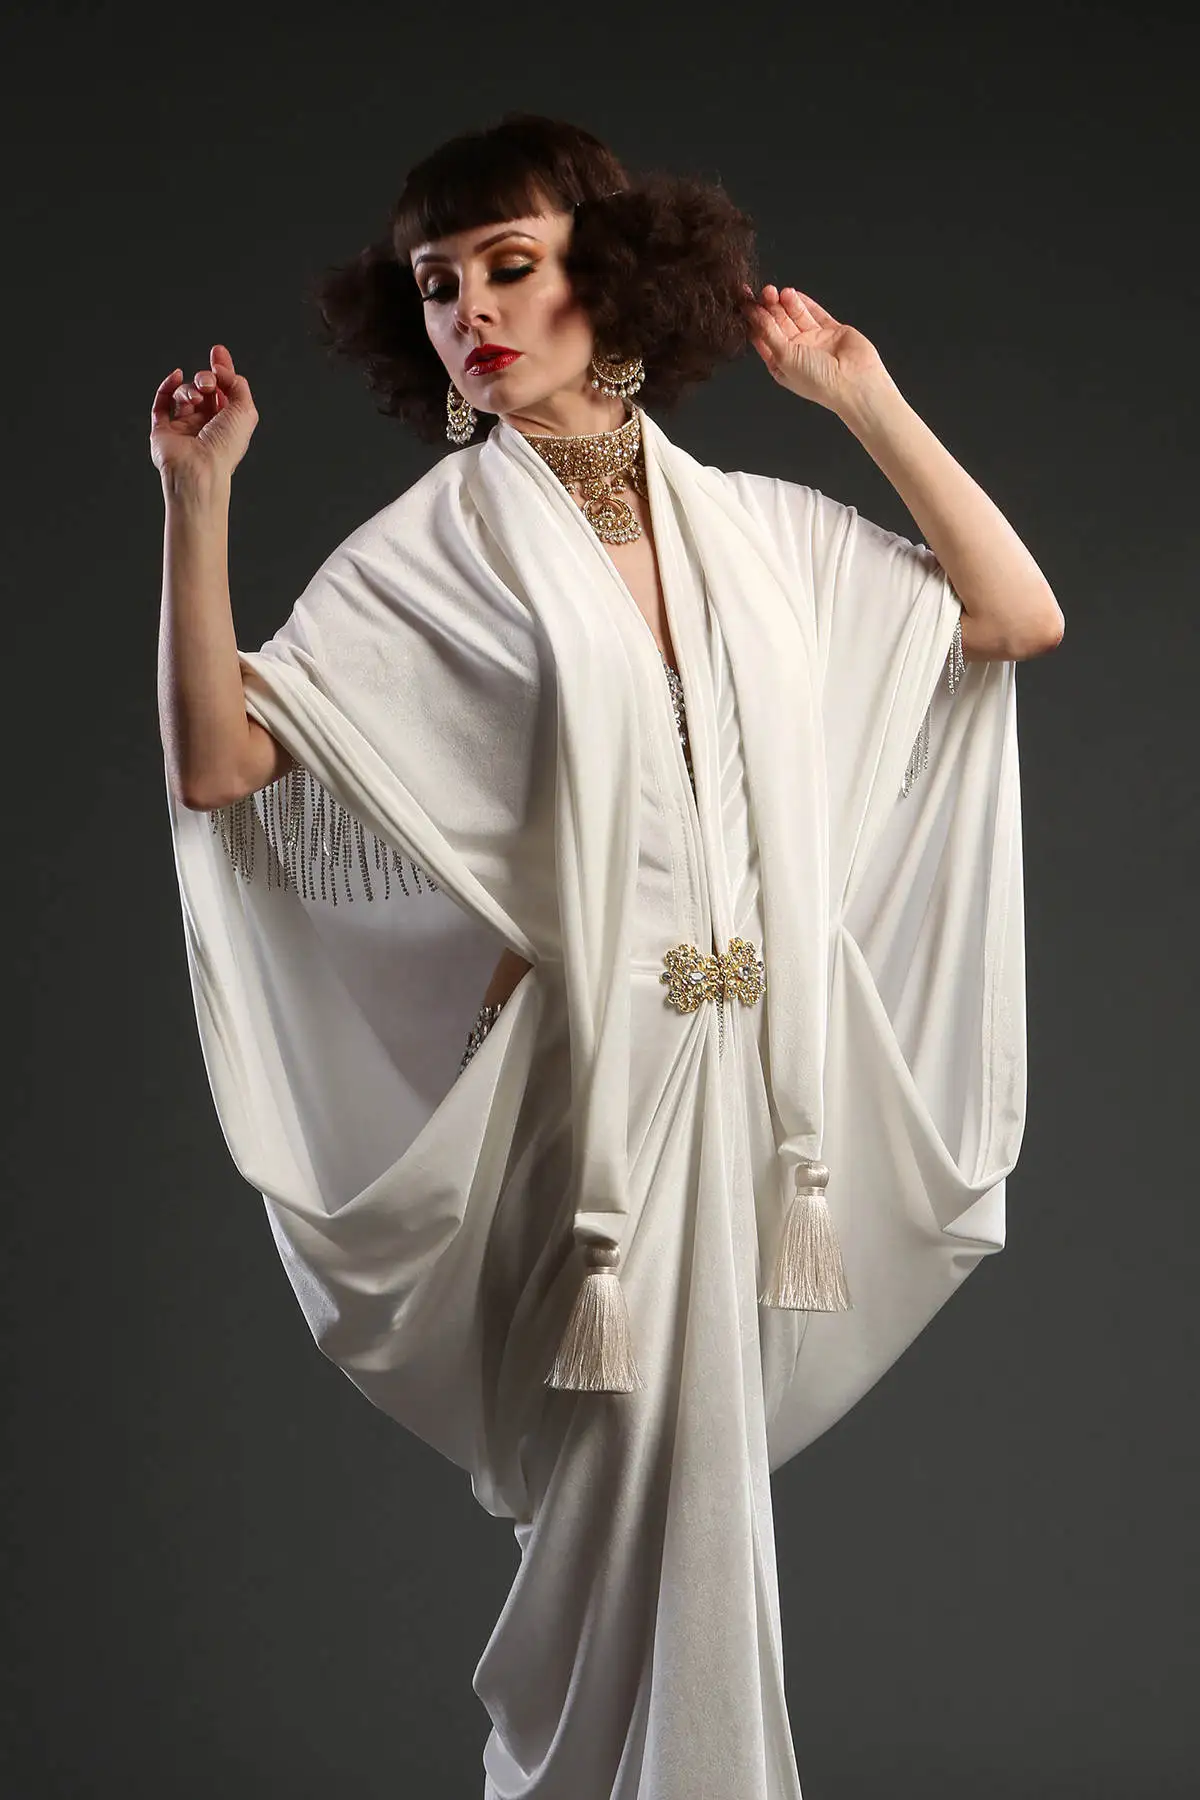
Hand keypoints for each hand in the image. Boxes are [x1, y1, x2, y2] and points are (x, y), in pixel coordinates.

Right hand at [150, 344, 259, 487]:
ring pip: (185, 394)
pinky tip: (175, 377)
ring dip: (190, 389)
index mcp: (228, 423)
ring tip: (196, 398)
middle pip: (205, 389)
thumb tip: (221, 370)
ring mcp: (184, 427)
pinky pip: (162, 402)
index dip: (222, 369)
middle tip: (207, 382)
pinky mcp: (163, 430)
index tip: (218, 352)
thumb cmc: (224, 447)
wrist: (199, 468)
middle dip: (206, 378)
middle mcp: (207, 425)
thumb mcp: (245, 410)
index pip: (225, 390)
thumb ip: (237, 384)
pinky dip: (167, 386)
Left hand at [741, 284, 889, 413]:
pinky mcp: (832, 331)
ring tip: (779, 291)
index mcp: (781, 364)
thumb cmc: (817, 380)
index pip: (763, 337)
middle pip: (778, 323)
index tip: (744, 301)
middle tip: (765, 292)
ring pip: (796, 317)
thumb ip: (768, 332)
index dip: (753, 319)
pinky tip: (793, 294)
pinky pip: (815, 313)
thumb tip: (752, 313)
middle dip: (770, 307)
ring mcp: (814, 341)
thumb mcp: (784, 357)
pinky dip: (804, 304)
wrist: (854, 382)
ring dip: (786, 303)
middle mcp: (796, 352)